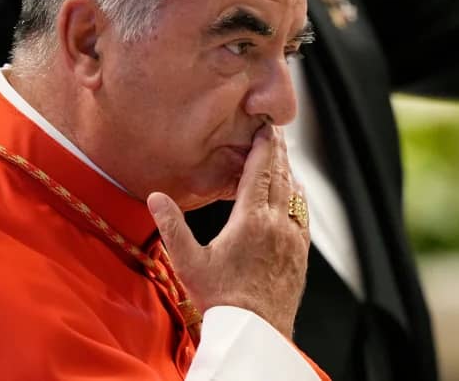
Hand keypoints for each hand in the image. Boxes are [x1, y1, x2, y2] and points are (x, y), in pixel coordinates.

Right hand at [147, 125, 309, 337]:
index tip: (264, 126)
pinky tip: (295, 192)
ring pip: (294, 193)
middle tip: (274, 131)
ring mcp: (292, 238)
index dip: (263, 145)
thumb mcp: (188, 263)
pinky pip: (303, 213)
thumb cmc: (220, 300)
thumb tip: (155, 197)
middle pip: (280, 175)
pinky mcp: (301, 253)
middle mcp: (277, 223)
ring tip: (282, 155)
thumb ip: (172, 227)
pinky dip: (298, 194)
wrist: (255, 332)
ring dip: (288, 170)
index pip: (260, 171)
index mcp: (250, 219)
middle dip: (277, 150)